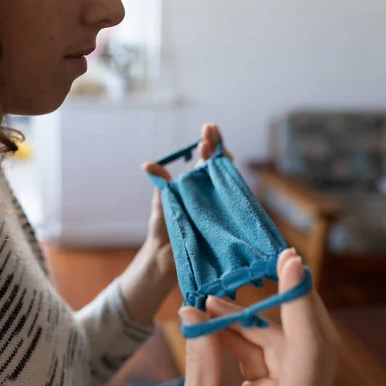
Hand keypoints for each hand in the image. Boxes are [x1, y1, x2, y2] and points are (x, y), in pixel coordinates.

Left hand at [141, 123, 232, 278]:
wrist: (167, 258)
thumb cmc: (165, 228)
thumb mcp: (162, 202)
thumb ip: (161, 182)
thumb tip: (149, 165)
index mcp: (195, 182)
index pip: (206, 157)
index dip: (210, 142)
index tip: (208, 128)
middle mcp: (210, 190)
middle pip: (220, 164)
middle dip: (217, 146)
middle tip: (209, 135)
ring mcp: (220, 204)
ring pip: (230, 179)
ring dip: (224, 162)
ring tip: (214, 150)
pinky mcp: (227, 220)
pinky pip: (235, 203)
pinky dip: (236, 191)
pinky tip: (231, 179)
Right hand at [179, 249, 339, 385]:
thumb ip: (201, 357)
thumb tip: (191, 310)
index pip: (312, 346)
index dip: (301, 299)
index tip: (291, 259)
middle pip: (303, 339)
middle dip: (273, 304)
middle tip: (261, 269)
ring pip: (281, 345)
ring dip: (245, 322)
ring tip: (208, 306)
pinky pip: (267, 357)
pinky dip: (242, 339)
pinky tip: (215, 325)